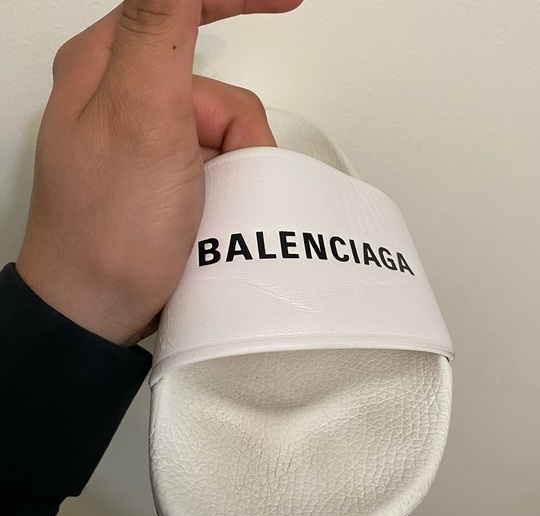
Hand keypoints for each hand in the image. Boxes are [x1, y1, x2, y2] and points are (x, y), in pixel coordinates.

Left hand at [16, 0, 302, 346]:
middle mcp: (127, 100)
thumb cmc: (109, 228)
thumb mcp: (138, 117)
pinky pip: (218, 166)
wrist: (98, 309)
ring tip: (211, 210)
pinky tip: (211, 217)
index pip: (179, 4)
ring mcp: (148, 143)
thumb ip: (158, 30)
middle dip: (238, 134)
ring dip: (236, 171)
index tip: (289, 0)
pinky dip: (228, 189)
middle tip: (225, 174)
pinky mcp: (165, 178)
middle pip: (216, 90)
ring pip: (225, 134)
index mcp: (110, 67)